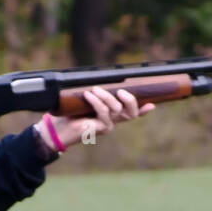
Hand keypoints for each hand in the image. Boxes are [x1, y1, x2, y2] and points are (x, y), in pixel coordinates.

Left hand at [38, 88, 153, 151]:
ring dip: (106, 96)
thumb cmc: (70, 112)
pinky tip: (88, 95)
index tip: (152, 105)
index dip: (143, 110)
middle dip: (130, 99)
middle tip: (120, 91)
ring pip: (117, 109)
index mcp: (112, 114)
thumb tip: (98, 81)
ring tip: (94, 90)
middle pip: (132, 112)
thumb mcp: (85, 99)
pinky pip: (104, 112)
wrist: (59, 128)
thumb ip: (95, 93)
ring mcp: (109, 126)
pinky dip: (96, 101)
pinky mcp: (102, 129)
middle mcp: (113, 121)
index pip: (131, 112)